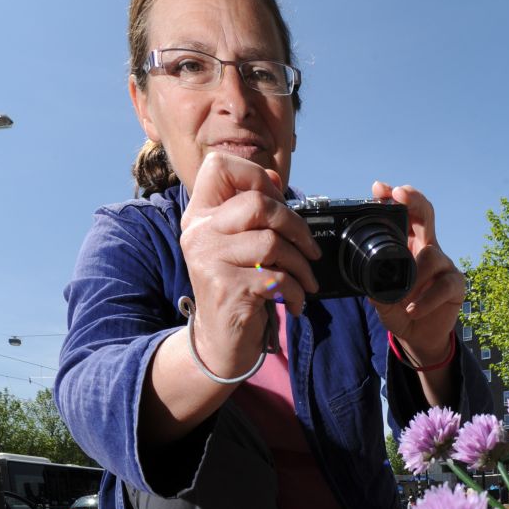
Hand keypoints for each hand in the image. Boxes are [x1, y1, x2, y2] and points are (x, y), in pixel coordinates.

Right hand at [179, 153, 320, 377]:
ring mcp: (209, 260)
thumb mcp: (239, 246)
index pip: (218, 166)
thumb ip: (252, 212)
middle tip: (310, 250)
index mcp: (200, 216)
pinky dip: (295, 291)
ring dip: (300, 265)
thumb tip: (274, 177)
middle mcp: (199, 233)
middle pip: (257, 203)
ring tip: (304, 281)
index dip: (255, 174)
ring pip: (272, 242)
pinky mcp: (226, 288)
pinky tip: (294, 302)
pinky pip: (276, 277)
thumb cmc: (237, 290)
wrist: (219, 342)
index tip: (278, 200)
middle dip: (296, 226)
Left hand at [370, 181, 463, 362]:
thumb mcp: (381, 300)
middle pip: (425, 214)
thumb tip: (365, 283)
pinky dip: (426, 298)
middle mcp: (427, 248)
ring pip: (431, 255)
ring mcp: (443, 265)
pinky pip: (443, 285)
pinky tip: (414, 309)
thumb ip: (373, 290)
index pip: (404, 215)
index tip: (379, 189)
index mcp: (408, 246)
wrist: (418, 337)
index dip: (395, 200)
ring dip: (415, 275)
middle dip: (414, 200)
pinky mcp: (456, 284)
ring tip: (403, 296)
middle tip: (400, 195)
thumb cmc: (400, 311)